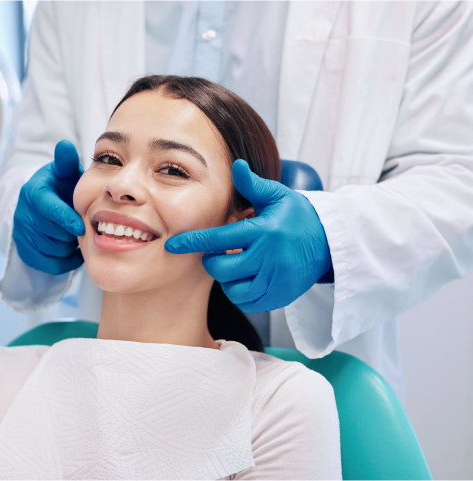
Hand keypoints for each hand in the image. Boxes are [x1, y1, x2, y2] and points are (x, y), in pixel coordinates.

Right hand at [13, 140, 85, 274]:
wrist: (44, 205)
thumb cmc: (61, 187)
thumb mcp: (64, 172)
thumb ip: (66, 161)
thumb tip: (65, 145)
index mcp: (33, 192)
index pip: (48, 209)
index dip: (66, 219)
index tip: (81, 226)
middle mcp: (22, 213)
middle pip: (54, 233)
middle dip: (72, 232)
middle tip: (84, 227)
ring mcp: (21, 233)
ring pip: (54, 250)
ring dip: (71, 246)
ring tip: (77, 235)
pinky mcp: (24, 251)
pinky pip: (50, 264)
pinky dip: (66, 261)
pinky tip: (73, 249)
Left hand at [165, 160, 332, 312]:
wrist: (330, 242)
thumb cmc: (298, 216)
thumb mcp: (278, 196)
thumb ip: (253, 185)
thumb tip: (236, 165)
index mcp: (263, 231)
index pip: (218, 239)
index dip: (192, 243)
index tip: (172, 245)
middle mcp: (268, 257)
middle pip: (221, 269)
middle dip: (213, 261)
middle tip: (221, 252)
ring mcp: (276, 280)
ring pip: (232, 289)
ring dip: (227, 279)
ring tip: (237, 265)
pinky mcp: (281, 296)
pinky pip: (249, 303)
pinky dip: (241, 293)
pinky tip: (247, 279)